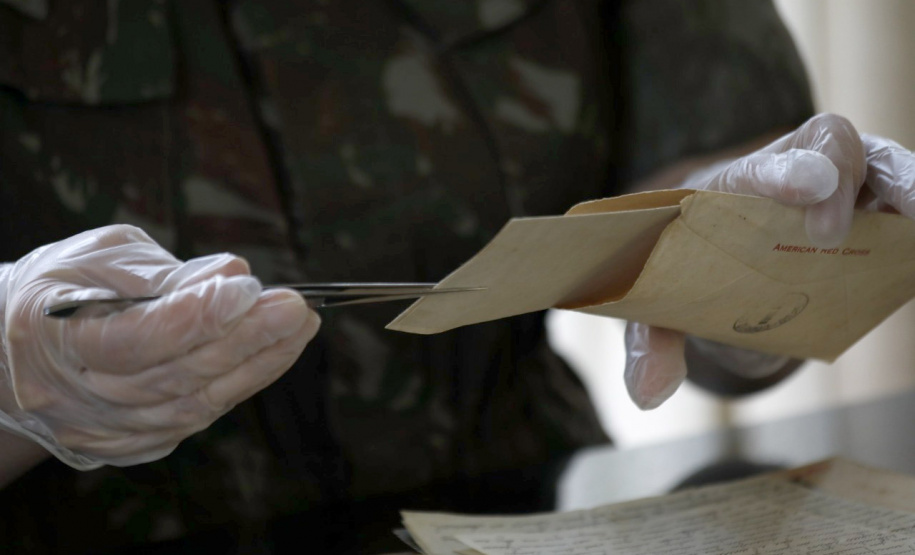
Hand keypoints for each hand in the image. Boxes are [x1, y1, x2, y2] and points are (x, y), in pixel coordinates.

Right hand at [0, 225, 318, 467]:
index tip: (248, 288)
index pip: (138, 338)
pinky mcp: (133, 442)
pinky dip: (239, 386)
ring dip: (258, 366)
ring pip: (196, 406)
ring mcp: (107, 428)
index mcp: (57, 338)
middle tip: (297, 308)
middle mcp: (81, 395)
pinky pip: (196, 419)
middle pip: (177, 377)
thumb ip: (165, 271)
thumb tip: (234, 276)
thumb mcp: (99, 257)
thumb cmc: (62, 288)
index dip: (197, 316)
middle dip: (247, 340)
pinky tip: (271, 355)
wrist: (17, 349)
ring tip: (299, 328)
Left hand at [624, 114, 914, 409]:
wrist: (722, 263)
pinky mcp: (877, 215)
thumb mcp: (659, 305)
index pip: (756, 167)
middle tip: (830, 235)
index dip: (780, 173)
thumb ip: (651, 341)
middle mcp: (790, 173)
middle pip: (829, 145)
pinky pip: (907, 209)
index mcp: (729, 186)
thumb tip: (648, 394)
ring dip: (909, 185)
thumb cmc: (690, 269)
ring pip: (883, 165)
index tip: (803, 189)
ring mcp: (841, 189)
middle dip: (838, 179)